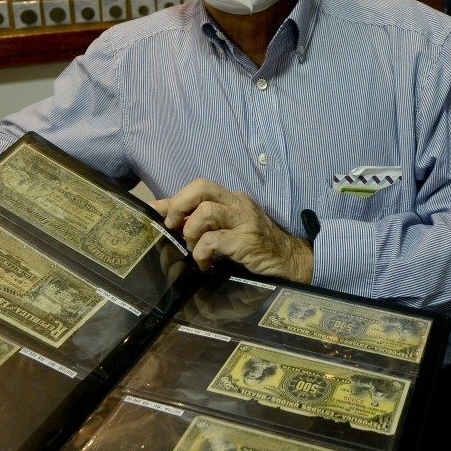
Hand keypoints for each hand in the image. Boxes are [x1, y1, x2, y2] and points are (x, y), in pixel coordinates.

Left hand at [152, 178, 313, 283]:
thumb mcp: (228, 228)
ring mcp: (245, 221)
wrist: (290, 261)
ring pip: (206, 211)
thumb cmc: (256, 245)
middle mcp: (239, 204)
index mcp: (233, 198)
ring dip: (191, 232)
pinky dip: (202, 253)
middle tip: (174, 227)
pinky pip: (213, 240)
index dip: (176, 198)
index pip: (200, 186)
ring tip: (194, 248)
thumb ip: (201, 219)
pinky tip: (206, 264)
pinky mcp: (247, 241)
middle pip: (202, 188)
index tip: (161, 213)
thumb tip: (164, 211)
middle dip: (180, 205)